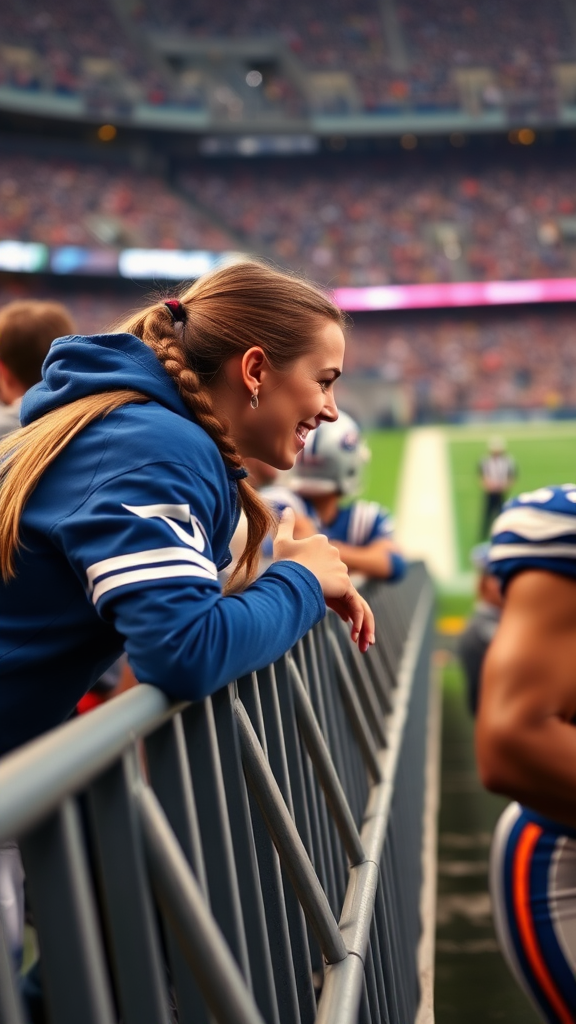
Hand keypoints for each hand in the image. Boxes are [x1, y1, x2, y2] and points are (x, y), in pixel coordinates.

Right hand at [274, 508, 374, 651]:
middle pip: (334, 578)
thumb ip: (286, 524)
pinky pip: (354, 603)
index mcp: (321, 543)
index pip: (323, 561)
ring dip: (349, 614)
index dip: (319, 576)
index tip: (317, 590)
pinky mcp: (345, 584)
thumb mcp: (282, 542)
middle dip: (333, 597)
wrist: (291, 576)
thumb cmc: (284, 562)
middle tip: (333, 616)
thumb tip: (288, 508)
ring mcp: (341, 569)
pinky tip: (355, 635)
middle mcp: (334, 554)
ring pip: (345, 592)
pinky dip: (357, 619)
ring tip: (355, 635)